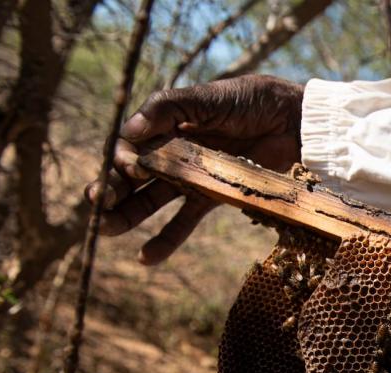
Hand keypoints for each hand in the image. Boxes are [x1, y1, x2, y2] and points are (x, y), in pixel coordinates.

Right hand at [85, 74, 303, 264]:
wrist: (293, 122)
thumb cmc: (250, 101)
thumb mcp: (207, 97)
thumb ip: (168, 109)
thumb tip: (130, 131)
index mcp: (166, 124)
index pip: (130, 145)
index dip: (122, 158)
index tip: (128, 166)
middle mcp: (172, 151)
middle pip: (133, 175)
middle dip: (111, 189)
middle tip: (97, 204)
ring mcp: (191, 176)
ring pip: (151, 199)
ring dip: (127, 215)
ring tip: (106, 229)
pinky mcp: (212, 196)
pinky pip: (184, 221)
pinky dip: (166, 239)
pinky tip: (145, 257)